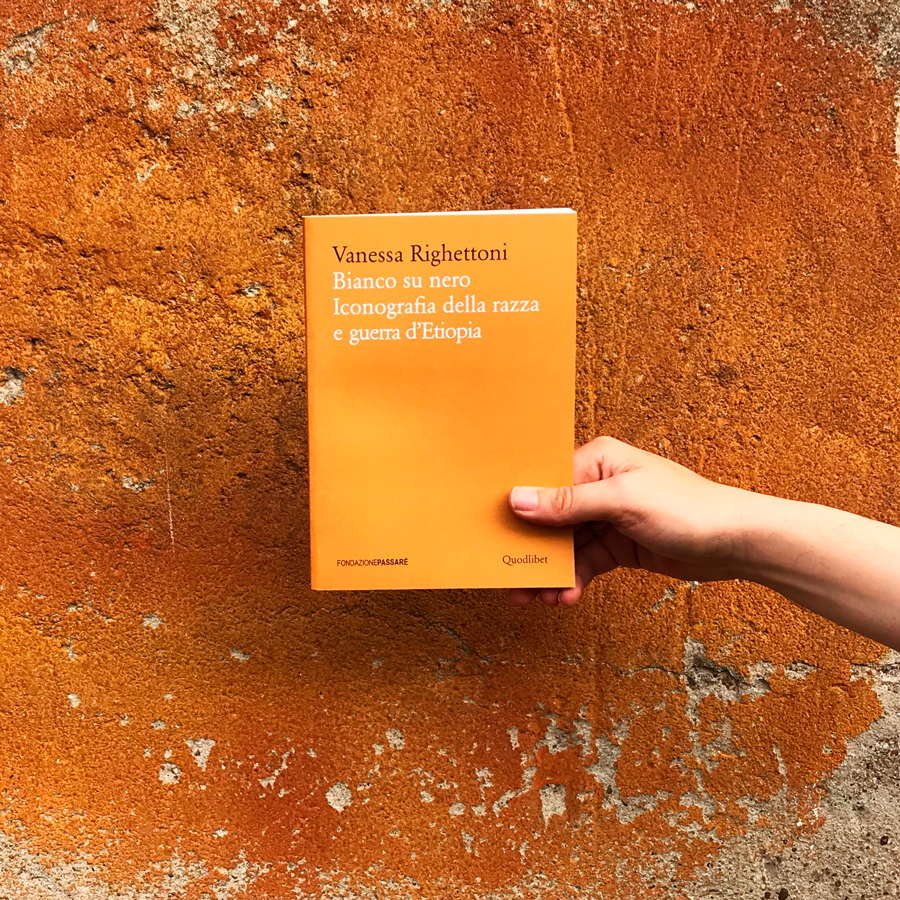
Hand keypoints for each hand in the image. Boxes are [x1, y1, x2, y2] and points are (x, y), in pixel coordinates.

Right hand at [508, 436, 750, 605]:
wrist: (736, 543)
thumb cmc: (686, 508)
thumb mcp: (622, 501)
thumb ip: (568, 502)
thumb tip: (517, 498)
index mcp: (597, 460)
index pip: (545, 481)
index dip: (519, 506)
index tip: (494, 532)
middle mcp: (598, 486)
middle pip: (550, 517)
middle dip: (532, 549)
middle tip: (511, 577)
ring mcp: (608, 517)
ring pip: (565, 545)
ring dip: (551, 571)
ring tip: (535, 597)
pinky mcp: (618, 545)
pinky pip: (585, 562)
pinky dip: (574, 580)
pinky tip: (566, 597)